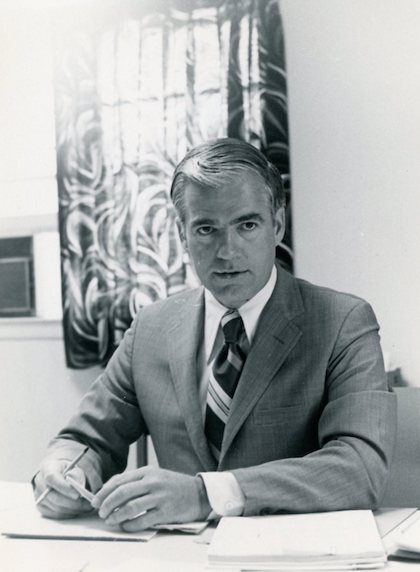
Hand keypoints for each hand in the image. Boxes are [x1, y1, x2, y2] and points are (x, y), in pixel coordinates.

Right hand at [33, 460, 92, 518]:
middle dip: (72, 503)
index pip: (52, 478)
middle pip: (54, 497)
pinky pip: (55, 514)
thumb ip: (80, 475)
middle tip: (87, 504)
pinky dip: (68, 513)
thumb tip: (89, 488)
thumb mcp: (75, 467)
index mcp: (48, 468)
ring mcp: (39, 496)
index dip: (64, 487)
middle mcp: (40, 483)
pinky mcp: (42, 507)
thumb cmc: (68, 470)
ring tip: (86, 507)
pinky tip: (77, 509)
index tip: (77, 495)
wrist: (57, 473)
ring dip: (73, 509)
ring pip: (56, 508)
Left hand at [91, 466, 210, 530]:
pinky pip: (143, 520)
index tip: (95, 501)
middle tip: (101, 512)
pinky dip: (130, 524)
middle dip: (106, 504)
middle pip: (122, 493)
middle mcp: (153, 482)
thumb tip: (111, 492)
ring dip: (116, 515)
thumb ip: (136, 481)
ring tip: (110, 520)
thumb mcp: (155, 476)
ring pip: (130, 507)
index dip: (104, 491)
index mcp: (147, 471)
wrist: (199, 493)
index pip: (119, 480)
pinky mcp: (166, 511)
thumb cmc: (173, 485)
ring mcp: (160, 496)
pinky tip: (125, 526)